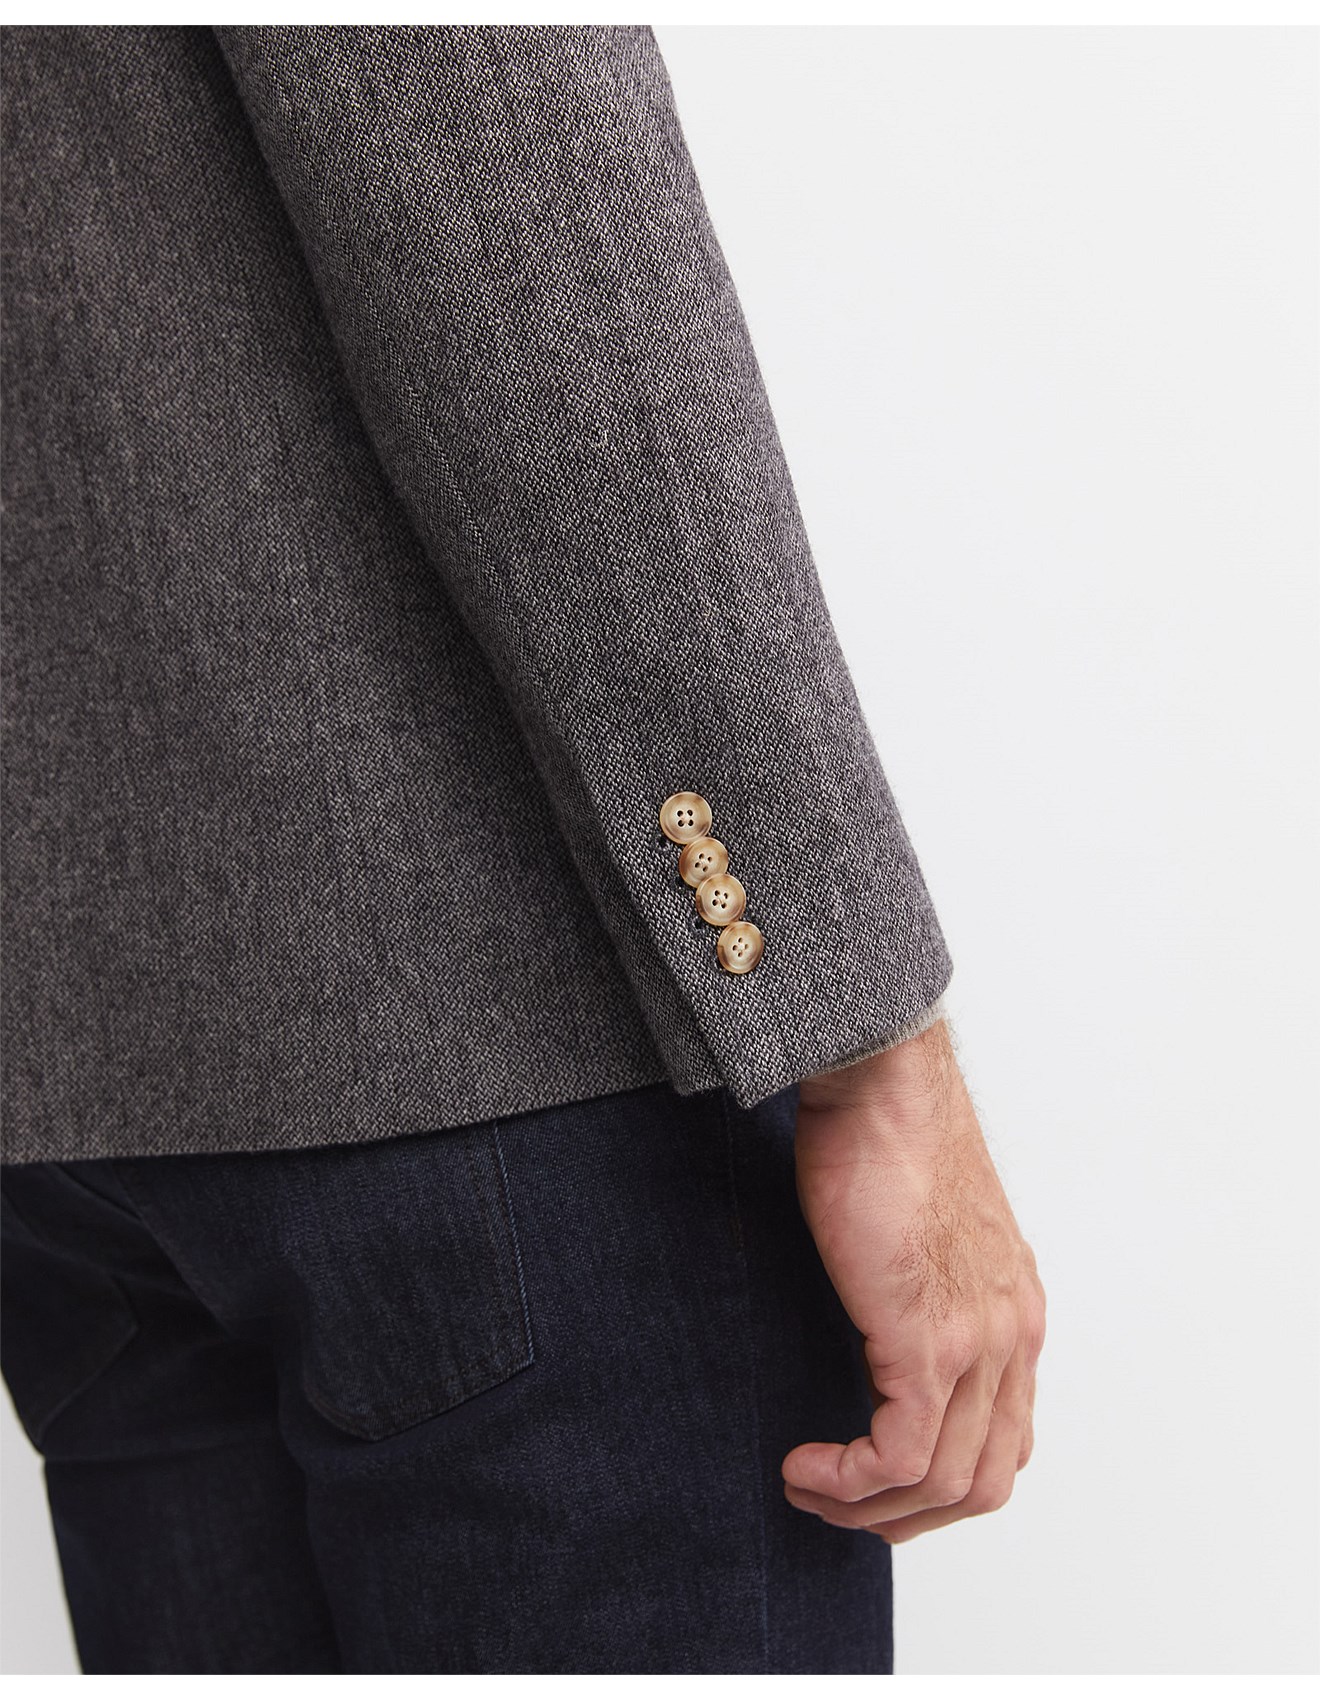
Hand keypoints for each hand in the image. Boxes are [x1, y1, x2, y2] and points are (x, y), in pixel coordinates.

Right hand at [785, 1016, 1045, 1542]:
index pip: (1006, 1439)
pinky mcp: (928, 1340)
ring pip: (947, 1481)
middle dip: (910, 1515)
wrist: (882, 1083)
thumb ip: (920, 1288)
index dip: (940, 1478)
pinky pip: (901, 1455)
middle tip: (840, 1505)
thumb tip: (874, 1320)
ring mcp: (978, 1340)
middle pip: (986, 1479)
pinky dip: (852, 1481)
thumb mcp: (921, 1230)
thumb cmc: (886, 1134)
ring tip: (811, 1489)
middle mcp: (1013, 1334)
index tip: (875, 1476)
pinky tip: (807, 1468)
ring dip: (873, 1508)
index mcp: (1015, 1310)